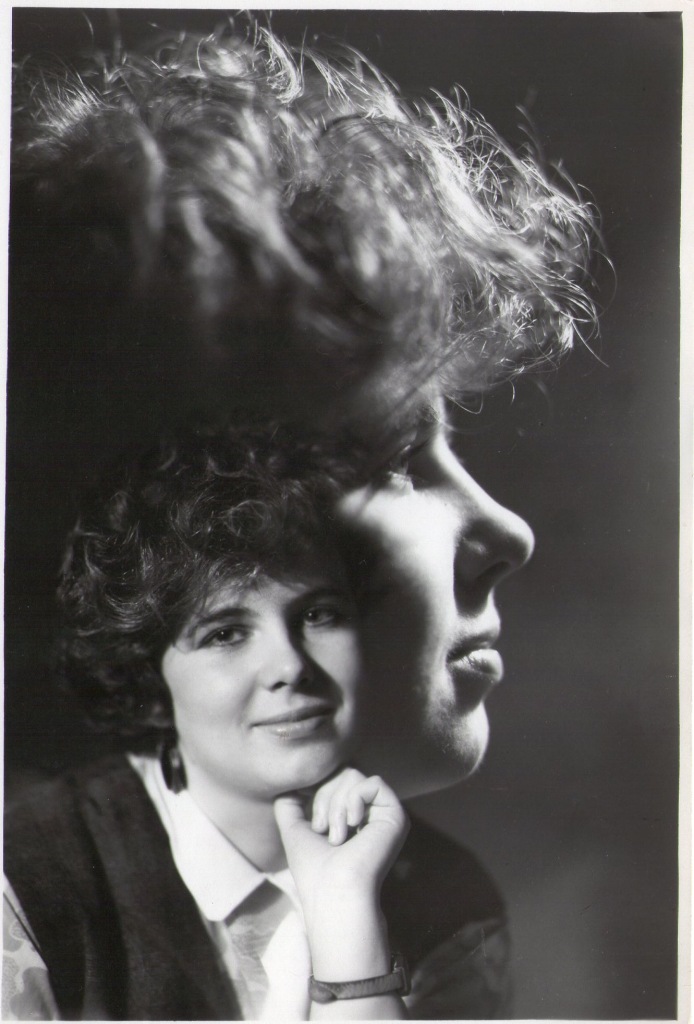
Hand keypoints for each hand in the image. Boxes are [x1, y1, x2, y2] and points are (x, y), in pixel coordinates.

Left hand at [274, 767, 408, 933]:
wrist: (333, 892)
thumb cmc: (313, 870)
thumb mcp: (294, 830)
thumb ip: (289, 806)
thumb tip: (288, 785)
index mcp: (353, 816)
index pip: (335, 779)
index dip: (319, 792)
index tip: (315, 824)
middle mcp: (371, 813)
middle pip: (343, 773)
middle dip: (325, 798)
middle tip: (324, 831)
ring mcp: (384, 814)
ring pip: (354, 775)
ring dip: (337, 805)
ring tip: (337, 836)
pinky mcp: (395, 815)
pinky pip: (373, 782)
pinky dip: (354, 799)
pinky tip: (353, 824)